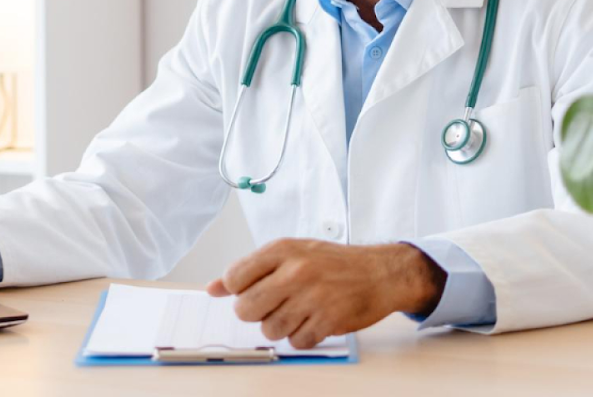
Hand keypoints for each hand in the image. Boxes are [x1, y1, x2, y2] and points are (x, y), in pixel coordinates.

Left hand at [206, 238, 445, 348]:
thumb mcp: (291, 252)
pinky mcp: (328, 320)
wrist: (380, 272)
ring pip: (269, 330)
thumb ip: (251, 269)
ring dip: (280, 326)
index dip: (239, 289)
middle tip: (274, 304)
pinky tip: (313, 320)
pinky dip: (302, 336)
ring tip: (297, 312)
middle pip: (246, 309)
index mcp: (282, 249)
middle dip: (255, 313)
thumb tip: (213, 288)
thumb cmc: (333, 262)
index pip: (235, 276)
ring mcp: (312, 297)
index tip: (253, 289)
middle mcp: (296, 271)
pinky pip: (296, 342)